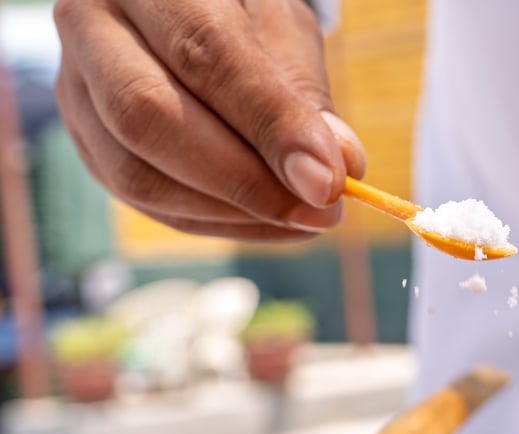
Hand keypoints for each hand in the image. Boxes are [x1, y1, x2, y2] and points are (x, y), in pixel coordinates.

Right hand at [53, 0, 365, 240]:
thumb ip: (304, 95)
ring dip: (232, 211)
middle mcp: (88, 26)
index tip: (328, 182)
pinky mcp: (86, 142)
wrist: (183, 11)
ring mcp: (75, 89)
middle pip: (148, 118)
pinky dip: (215, 221)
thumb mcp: (282, 29)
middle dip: (245, 181)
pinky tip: (268, 221)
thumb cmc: (242, 14)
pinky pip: (145, 200)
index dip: (270, 126)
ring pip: (137, 173)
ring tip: (303, 217)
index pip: (204, 55)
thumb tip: (337, 167)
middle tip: (322, 209)